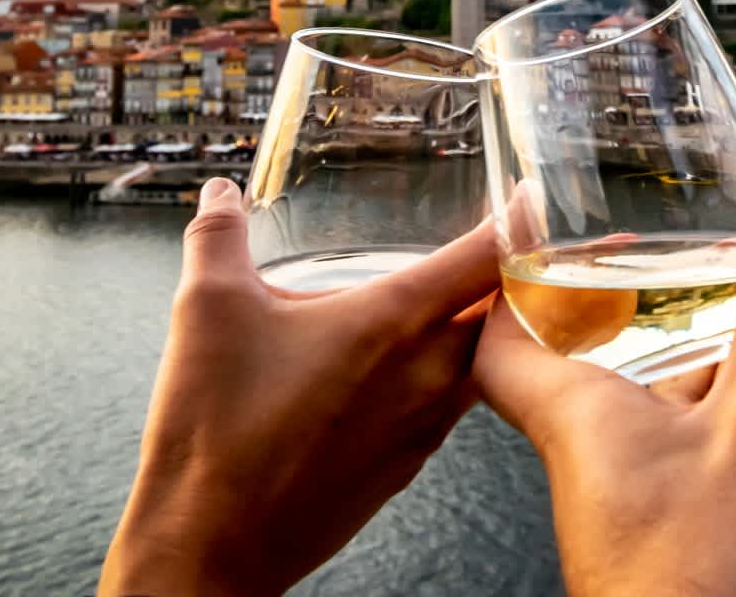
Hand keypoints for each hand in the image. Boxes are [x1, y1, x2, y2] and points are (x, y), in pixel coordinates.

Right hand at [100, 178, 497, 596]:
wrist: (212, 543)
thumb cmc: (216, 430)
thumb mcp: (206, 308)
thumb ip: (218, 236)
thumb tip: (221, 193)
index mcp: (393, 322)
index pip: (483, 258)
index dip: (515, 221)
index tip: (529, 197)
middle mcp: (426, 374)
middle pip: (496, 313)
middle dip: (504, 276)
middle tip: (503, 245)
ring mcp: (422, 428)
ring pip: (476, 363)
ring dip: (476, 330)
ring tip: (459, 302)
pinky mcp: (404, 467)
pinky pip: (447, 407)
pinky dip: (446, 377)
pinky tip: (407, 370)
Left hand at [473, 201, 735, 596]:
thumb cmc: (705, 582)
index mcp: (578, 419)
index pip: (501, 341)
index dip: (512, 286)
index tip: (538, 235)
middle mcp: (590, 459)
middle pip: (573, 366)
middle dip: (608, 311)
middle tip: (639, 258)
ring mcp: (628, 503)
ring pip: (634, 410)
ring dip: (671, 360)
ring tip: (717, 308)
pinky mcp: (668, 537)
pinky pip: (673, 454)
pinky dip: (704, 414)